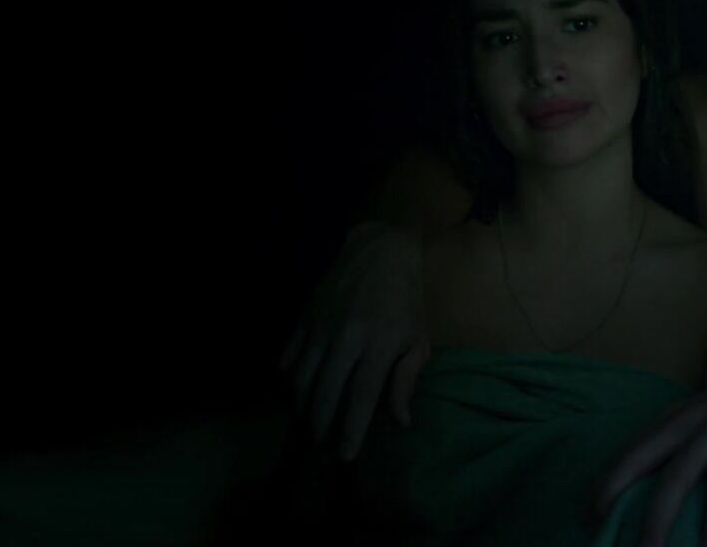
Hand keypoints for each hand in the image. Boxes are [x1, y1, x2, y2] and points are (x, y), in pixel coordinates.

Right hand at [280, 222, 430, 459]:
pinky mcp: (305, 318)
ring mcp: (321, 327)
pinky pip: (289, 357)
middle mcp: (346, 338)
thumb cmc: (406, 299)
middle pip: (324, 393)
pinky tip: (296, 395)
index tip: (346, 456)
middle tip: (322, 447)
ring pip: (301, 379)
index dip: (352, 430)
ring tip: (309, 426)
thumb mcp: (417, 338)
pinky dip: (289, 381)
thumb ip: (406, 380)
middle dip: (321, 427)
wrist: (381, 250)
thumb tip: (401, 421)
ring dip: (302, 409)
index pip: (361, 397)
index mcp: (379, 344)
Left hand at [594, 356, 706, 546]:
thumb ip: (685, 439)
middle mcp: (685, 423)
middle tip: (594, 524)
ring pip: (674, 482)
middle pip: (637, 461)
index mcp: (675, 417)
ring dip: (657, 521)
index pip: (631, 449)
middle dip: (612, 493)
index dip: (606, 478)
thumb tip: (663, 477)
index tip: (588, 506)